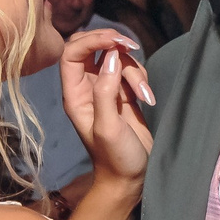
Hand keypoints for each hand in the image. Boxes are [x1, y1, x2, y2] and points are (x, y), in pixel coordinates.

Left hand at [58, 27, 153, 186]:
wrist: (131, 178)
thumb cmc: (115, 158)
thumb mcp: (109, 127)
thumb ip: (106, 92)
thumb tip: (111, 57)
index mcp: (74, 95)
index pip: (71, 53)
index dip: (91, 40)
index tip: (116, 42)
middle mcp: (86, 88)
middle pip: (91, 47)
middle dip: (112, 43)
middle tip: (131, 47)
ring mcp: (106, 89)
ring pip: (116, 58)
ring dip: (134, 69)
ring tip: (145, 96)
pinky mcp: (123, 93)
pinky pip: (130, 70)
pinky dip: (141, 77)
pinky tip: (147, 98)